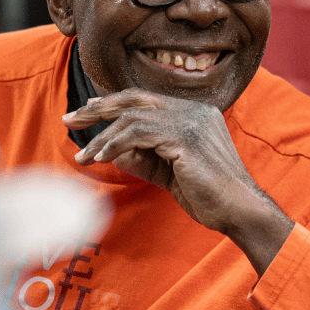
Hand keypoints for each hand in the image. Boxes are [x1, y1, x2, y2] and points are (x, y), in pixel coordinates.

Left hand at [63, 89, 293, 273]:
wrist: (238, 210)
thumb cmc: (208, 195)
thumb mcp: (169, 172)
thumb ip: (145, 158)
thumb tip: (114, 152)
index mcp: (194, 112)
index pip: (145, 99)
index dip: (113, 103)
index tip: (88, 111)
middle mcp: (193, 109)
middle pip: (135, 99)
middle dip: (98, 109)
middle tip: (71, 119)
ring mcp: (190, 120)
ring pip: (133, 118)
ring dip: (102, 137)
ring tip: (83, 156)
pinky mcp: (185, 138)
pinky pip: (138, 134)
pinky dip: (114, 145)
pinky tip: (100, 157)